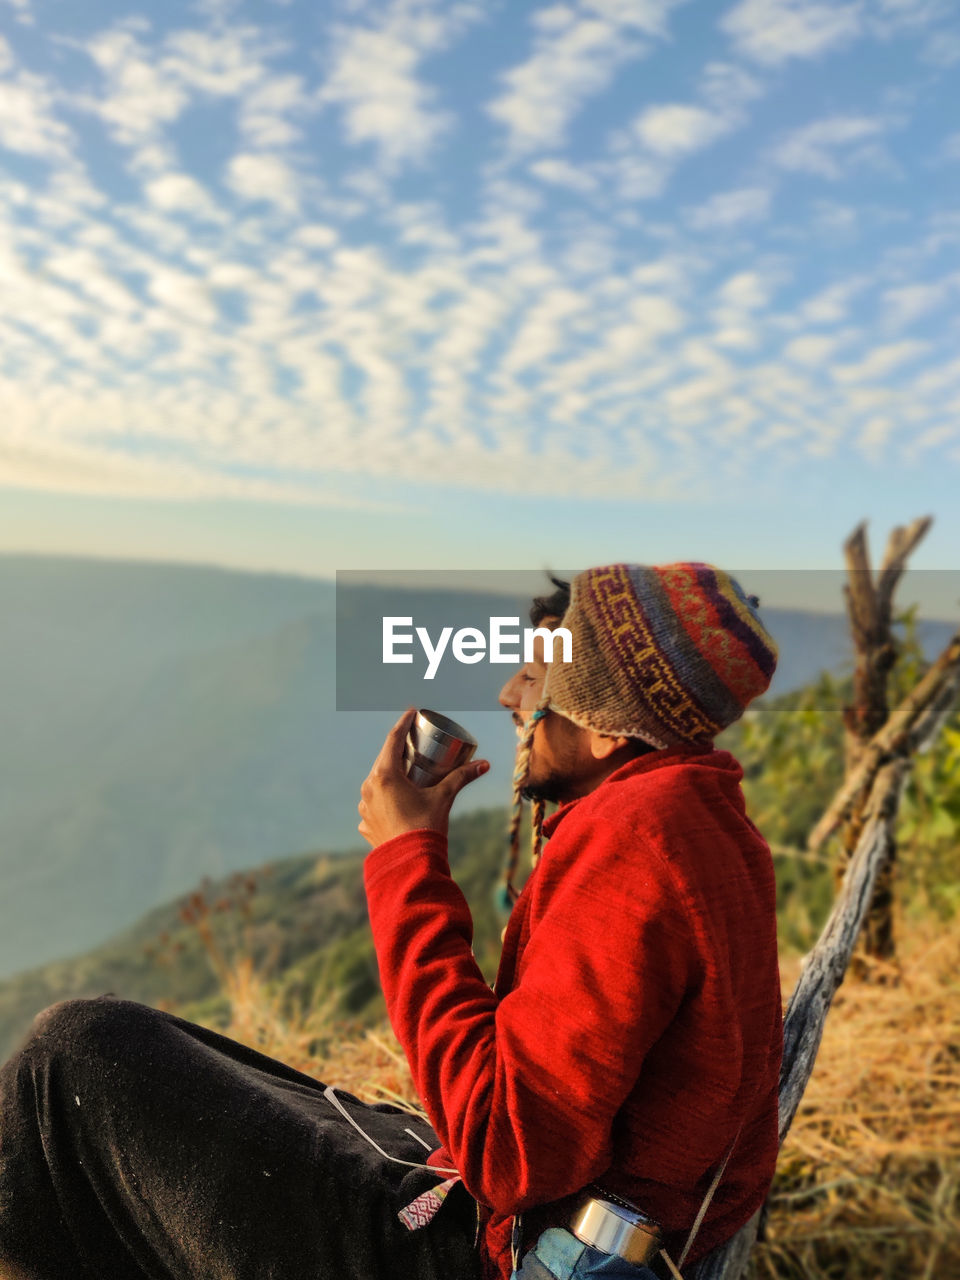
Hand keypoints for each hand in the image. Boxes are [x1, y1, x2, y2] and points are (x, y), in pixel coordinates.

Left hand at [358, 708, 489, 847]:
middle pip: (383, 760)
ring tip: (404, 772)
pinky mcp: (365, 825)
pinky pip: (375, 804)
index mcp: (384, 776)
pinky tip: (394, 801)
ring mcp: (365, 808)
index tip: (411, 713)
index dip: (402, 723)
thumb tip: (484, 763)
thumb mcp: (444, 797)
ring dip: (389, 774)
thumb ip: (462, 777)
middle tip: (412, 742)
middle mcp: (369, 788)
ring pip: (377, 782)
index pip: (392, 740)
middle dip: (397, 749)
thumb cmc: (426, 827)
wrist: (411, 866)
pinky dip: (386, 798)